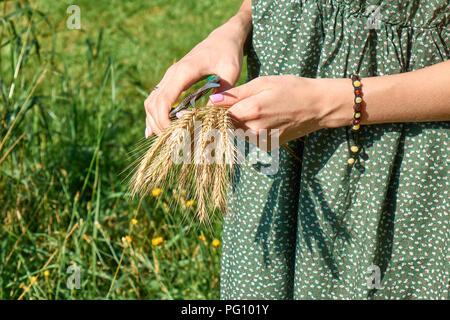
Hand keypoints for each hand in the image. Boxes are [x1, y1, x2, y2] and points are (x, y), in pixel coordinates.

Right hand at [144, 12, 250, 136]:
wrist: (223, 38)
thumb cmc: (228, 54)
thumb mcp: (231, 72)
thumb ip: (223, 92)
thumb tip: (212, 115)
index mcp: (184, 71)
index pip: (165, 99)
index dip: (164, 120)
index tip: (173, 135)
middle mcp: (172, 74)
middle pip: (154, 103)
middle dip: (159, 125)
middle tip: (172, 142)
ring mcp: (169, 77)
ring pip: (151, 102)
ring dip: (154, 121)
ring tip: (166, 139)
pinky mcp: (171, 81)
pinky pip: (156, 99)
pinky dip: (153, 115)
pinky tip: (154, 130)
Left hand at [206, 75, 353, 148]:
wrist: (317, 106)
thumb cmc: (291, 88)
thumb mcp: (263, 83)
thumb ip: (236, 94)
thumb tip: (212, 100)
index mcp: (251, 111)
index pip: (219, 115)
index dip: (213, 110)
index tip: (208, 106)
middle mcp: (254, 130)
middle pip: (226, 126)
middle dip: (223, 117)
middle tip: (230, 106)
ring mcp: (262, 141)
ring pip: (237, 133)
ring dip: (236, 124)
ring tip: (252, 110)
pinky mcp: (267, 146)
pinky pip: (249, 138)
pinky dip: (248, 130)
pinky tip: (262, 119)